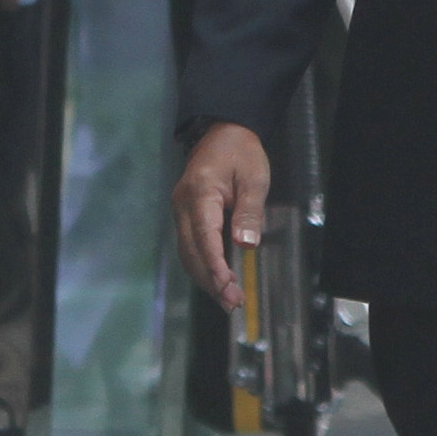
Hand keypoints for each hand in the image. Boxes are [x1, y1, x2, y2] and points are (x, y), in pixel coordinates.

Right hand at [173, 123, 270, 308]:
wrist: (222, 132)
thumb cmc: (242, 153)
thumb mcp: (255, 177)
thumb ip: (250, 211)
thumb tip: (246, 245)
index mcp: (200, 193)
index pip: (204, 236)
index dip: (214, 264)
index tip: (227, 286)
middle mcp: (183, 205)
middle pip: (192, 251)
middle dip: (211, 279)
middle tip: (233, 303)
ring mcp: (181, 212)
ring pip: (188, 253)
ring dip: (206, 277)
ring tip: (228, 300)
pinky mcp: (186, 216)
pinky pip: (191, 246)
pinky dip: (203, 266)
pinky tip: (218, 282)